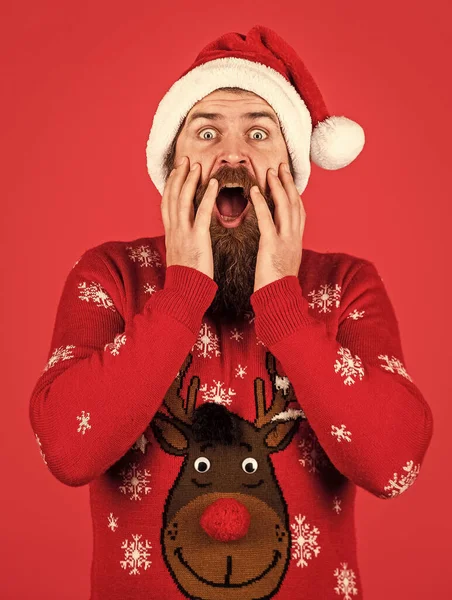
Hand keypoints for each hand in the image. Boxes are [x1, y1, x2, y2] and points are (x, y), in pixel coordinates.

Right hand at [161, 156, 218, 279]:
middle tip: (185, 160)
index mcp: (170, 234)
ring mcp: (184, 234)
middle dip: (178, 176)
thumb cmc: (185, 278)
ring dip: (190, 180)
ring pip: (183, 200)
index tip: (176, 171)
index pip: (167, 203)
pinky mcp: (198, 239)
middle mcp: (174, 230)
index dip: (171, 185)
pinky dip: (207, 197)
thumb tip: (185, 235)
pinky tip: (214, 184)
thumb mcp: (180, 256)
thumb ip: (182, 241)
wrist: (183, 293)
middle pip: (172, 196)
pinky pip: (202, 214)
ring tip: (197, 166)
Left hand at [250, 162, 305, 292]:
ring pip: (285, 207)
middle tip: (281, 166)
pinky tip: (255, 191)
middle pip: (295, 203)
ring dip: (277, 187)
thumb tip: (276, 240)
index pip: (299, 211)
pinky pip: (267, 220)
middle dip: (288, 183)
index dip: (294, 193)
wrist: (279, 300)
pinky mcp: (271, 246)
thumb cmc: (277, 285)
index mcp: (297, 241)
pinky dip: (262, 203)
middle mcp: (294, 238)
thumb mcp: (283, 263)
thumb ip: (281, 248)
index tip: (287, 179)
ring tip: (270, 172)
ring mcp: (285, 241)